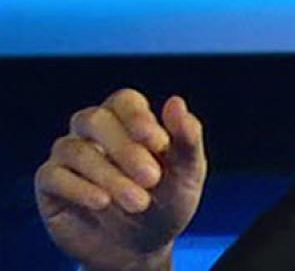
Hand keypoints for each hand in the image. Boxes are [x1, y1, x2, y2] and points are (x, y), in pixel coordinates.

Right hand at [35, 89, 206, 270]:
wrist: (142, 248)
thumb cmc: (167, 203)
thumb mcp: (188, 174)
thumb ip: (187, 138)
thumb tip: (176, 101)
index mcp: (129, 121)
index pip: (125, 101)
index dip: (139, 118)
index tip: (160, 144)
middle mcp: (93, 132)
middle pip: (95, 119)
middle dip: (125, 148)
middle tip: (152, 178)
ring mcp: (69, 155)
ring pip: (75, 149)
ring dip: (109, 175)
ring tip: (139, 202)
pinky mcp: (50, 184)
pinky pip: (53, 175)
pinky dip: (80, 188)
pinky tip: (102, 203)